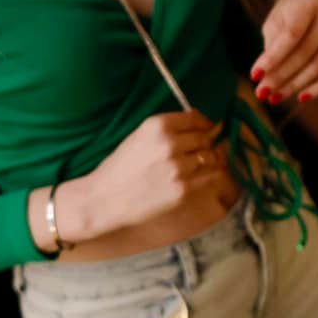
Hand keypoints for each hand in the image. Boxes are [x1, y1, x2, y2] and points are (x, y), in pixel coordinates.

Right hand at [64, 109, 232, 241]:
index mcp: (157, 126)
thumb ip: (167, 130)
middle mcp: (170, 143)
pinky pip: (211, 177)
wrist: (104, 199)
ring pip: (211, 157)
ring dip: (211, 160)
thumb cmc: (119, 168)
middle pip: (205, 138)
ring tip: (204, 164)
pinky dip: (213, 175)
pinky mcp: (182, 189)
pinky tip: (208, 176)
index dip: (205, 124)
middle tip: (204, 150)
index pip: (195, 118)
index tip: (208, 129)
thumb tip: (202, 125)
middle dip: (208, 143)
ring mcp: (177, 167)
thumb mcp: (139, 136)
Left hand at [251, 0, 317, 106]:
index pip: (290, 36)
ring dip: (294, 86)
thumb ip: (272, 47)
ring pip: (317, 67)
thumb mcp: (274, 23)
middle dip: (280, 76)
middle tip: (262, 93)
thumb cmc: (288, 15)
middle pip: (303, 54)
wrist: (311, 1)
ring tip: (274, 98)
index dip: (272, 58)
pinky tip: (301, 98)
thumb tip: (266, 79)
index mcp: (308, 4)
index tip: (254, 76)